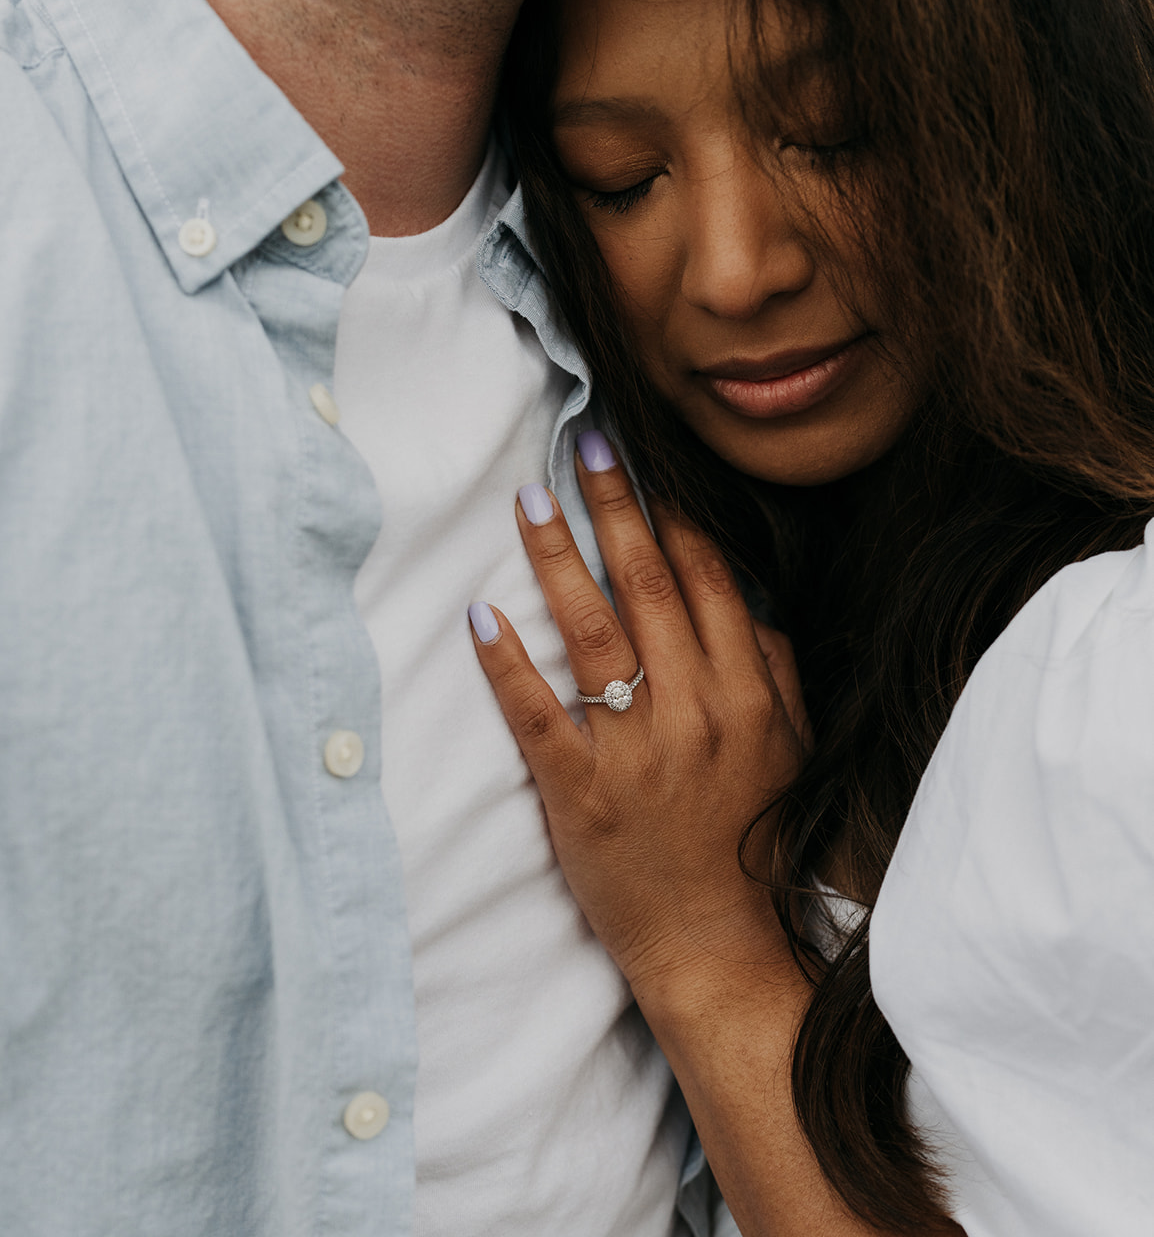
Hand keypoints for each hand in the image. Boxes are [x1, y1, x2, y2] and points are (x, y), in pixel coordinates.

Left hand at [468, 434, 806, 1006]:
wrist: (720, 947)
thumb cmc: (752, 843)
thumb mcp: (791, 751)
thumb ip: (777, 670)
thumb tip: (750, 603)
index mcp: (747, 692)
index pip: (706, 578)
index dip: (672, 512)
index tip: (646, 462)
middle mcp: (695, 708)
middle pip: (647, 584)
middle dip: (613, 507)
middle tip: (582, 447)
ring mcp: (636, 749)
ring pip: (591, 632)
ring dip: (557, 559)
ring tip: (530, 501)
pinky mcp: (581, 792)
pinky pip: (538, 713)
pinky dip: (508, 661)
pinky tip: (482, 614)